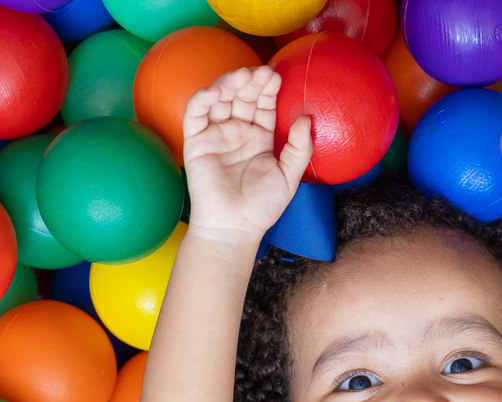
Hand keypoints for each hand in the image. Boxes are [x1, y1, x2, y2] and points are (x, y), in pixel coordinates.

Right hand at [182, 65, 313, 243]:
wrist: (234, 228)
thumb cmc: (262, 207)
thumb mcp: (289, 176)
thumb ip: (300, 148)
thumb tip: (306, 117)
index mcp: (259, 137)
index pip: (262, 104)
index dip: (267, 89)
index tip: (276, 77)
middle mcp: (236, 131)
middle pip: (242, 97)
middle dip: (251, 81)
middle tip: (262, 72)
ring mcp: (215, 134)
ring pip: (219, 99)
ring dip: (228, 83)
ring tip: (241, 76)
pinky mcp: (195, 142)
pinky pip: (195, 114)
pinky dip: (203, 98)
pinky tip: (216, 92)